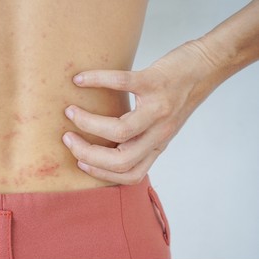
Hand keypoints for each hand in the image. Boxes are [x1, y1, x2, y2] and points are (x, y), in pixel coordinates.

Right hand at [62, 41, 217, 184]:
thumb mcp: (163, 125)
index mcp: (158, 144)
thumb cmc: (180, 96)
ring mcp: (158, 108)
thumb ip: (141, 137)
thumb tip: (106, 142)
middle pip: (121, 160)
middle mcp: (159, 132)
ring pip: (120, 130)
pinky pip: (121, 83)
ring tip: (71, 112)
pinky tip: (80, 80)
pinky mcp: (155, 81)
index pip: (130, 174)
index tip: (80, 162)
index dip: (101, 173)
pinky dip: (96, 81)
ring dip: (88, 124)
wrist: (207, 66)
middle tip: (68, 139)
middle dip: (87, 154)